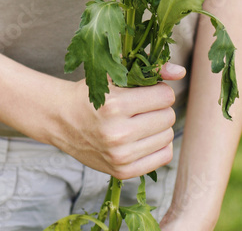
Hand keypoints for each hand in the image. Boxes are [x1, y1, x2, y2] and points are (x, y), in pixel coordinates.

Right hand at [48, 62, 185, 179]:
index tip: (148, 90)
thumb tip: (180, 71)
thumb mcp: (113, 74)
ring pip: (168, 137)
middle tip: (143, 105)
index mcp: (115, 105)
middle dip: (160, 108)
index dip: (159, 90)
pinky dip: (158, 144)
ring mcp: (120, 156)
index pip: (164, 96)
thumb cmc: (89, 93)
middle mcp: (118, 133)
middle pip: (168, 117)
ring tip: (141, 120)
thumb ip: (148, 70)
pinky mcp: (122, 172)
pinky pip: (163, 157)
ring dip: (159, 126)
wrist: (61, 119)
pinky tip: (143, 136)